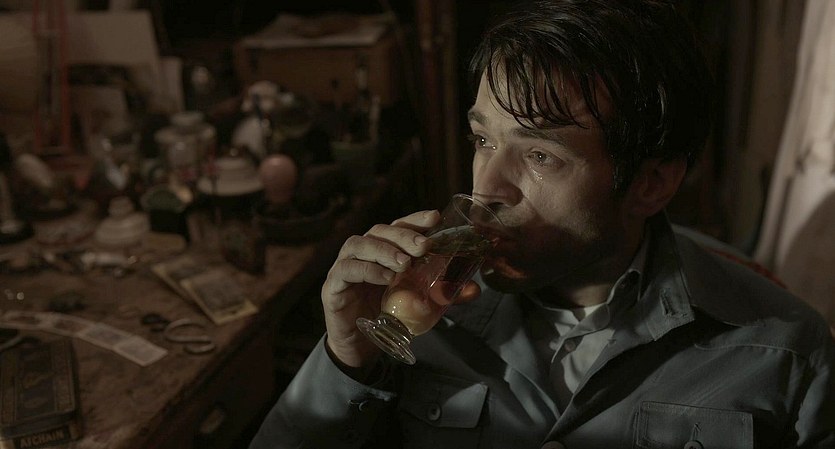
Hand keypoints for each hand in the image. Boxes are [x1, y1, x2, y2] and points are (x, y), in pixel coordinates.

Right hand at [322, 210, 438, 370]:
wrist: (361, 347)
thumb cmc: (388, 316)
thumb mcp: (419, 302)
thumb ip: (443, 294)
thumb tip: (474, 288)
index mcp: (382, 251)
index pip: (397, 226)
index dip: (414, 219)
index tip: (435, 218)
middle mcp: (362, 253)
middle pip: (379, 231)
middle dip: (403, 235)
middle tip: (424, 246)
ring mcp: (344, 267)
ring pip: (358, 245)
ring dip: (383, 250)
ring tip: (404, 264)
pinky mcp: (333, 286)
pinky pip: (346, 270)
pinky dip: (366, 270)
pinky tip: (385, 277)